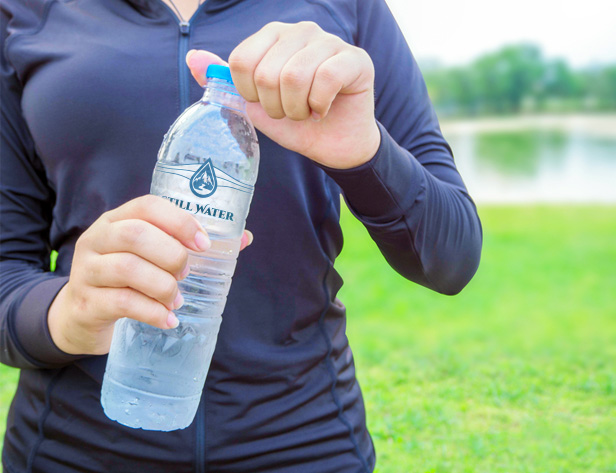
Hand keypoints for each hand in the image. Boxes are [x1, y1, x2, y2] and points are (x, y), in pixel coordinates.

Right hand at [48, 195, 253, 355]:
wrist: (82, 314)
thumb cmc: (128, 279)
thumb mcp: (150, 256)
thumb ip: (190, 245)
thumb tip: (244, 238)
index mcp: (117, 220)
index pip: (147, 206)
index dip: (179, 222)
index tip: (203, 244)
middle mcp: (98, 239)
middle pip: (135, 235)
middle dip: (171, 255)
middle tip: (186, 273)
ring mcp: (87, 270)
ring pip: (127, 269)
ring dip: (163, 286)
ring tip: (177, 300)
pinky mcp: (86, 302)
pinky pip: (122, 303)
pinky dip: (152, 312)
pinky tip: (168, 319)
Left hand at [187, 21, 380, 168]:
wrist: (334, 145)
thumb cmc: (295, 123)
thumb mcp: (254, 105)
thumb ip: (226, 81)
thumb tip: (193, 58)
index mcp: (273, 36)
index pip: (242, 61)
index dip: (250, 94)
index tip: (266, 103)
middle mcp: (301, 31)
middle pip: (266, 72)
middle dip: (275, 107)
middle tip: (290, 112)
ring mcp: (330, 41)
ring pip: (295, 76)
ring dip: (297, 109)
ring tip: (306, 112)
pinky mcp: (355, 59)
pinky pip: (325, 80)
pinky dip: (319, 106)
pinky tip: (324, 109)